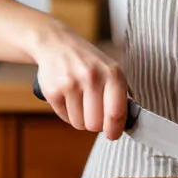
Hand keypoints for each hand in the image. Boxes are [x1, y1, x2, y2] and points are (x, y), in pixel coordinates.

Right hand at [31, 24, 129, 139]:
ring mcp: (70, 84)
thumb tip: (124, 124)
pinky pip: (65, 118)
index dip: (115, 129)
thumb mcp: (111, 70)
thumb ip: (120, 96)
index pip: (116, 112)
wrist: (57, 44)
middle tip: (94, 112)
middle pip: (96, 124)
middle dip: (95, 124)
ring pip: (79, 124)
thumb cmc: (88, 62)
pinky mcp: (52, 91)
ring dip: (81, 119)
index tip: (113, 134)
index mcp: (112, 73)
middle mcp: (92, 77)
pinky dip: (68, 113)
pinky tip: (69, 97)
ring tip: (80, 101)